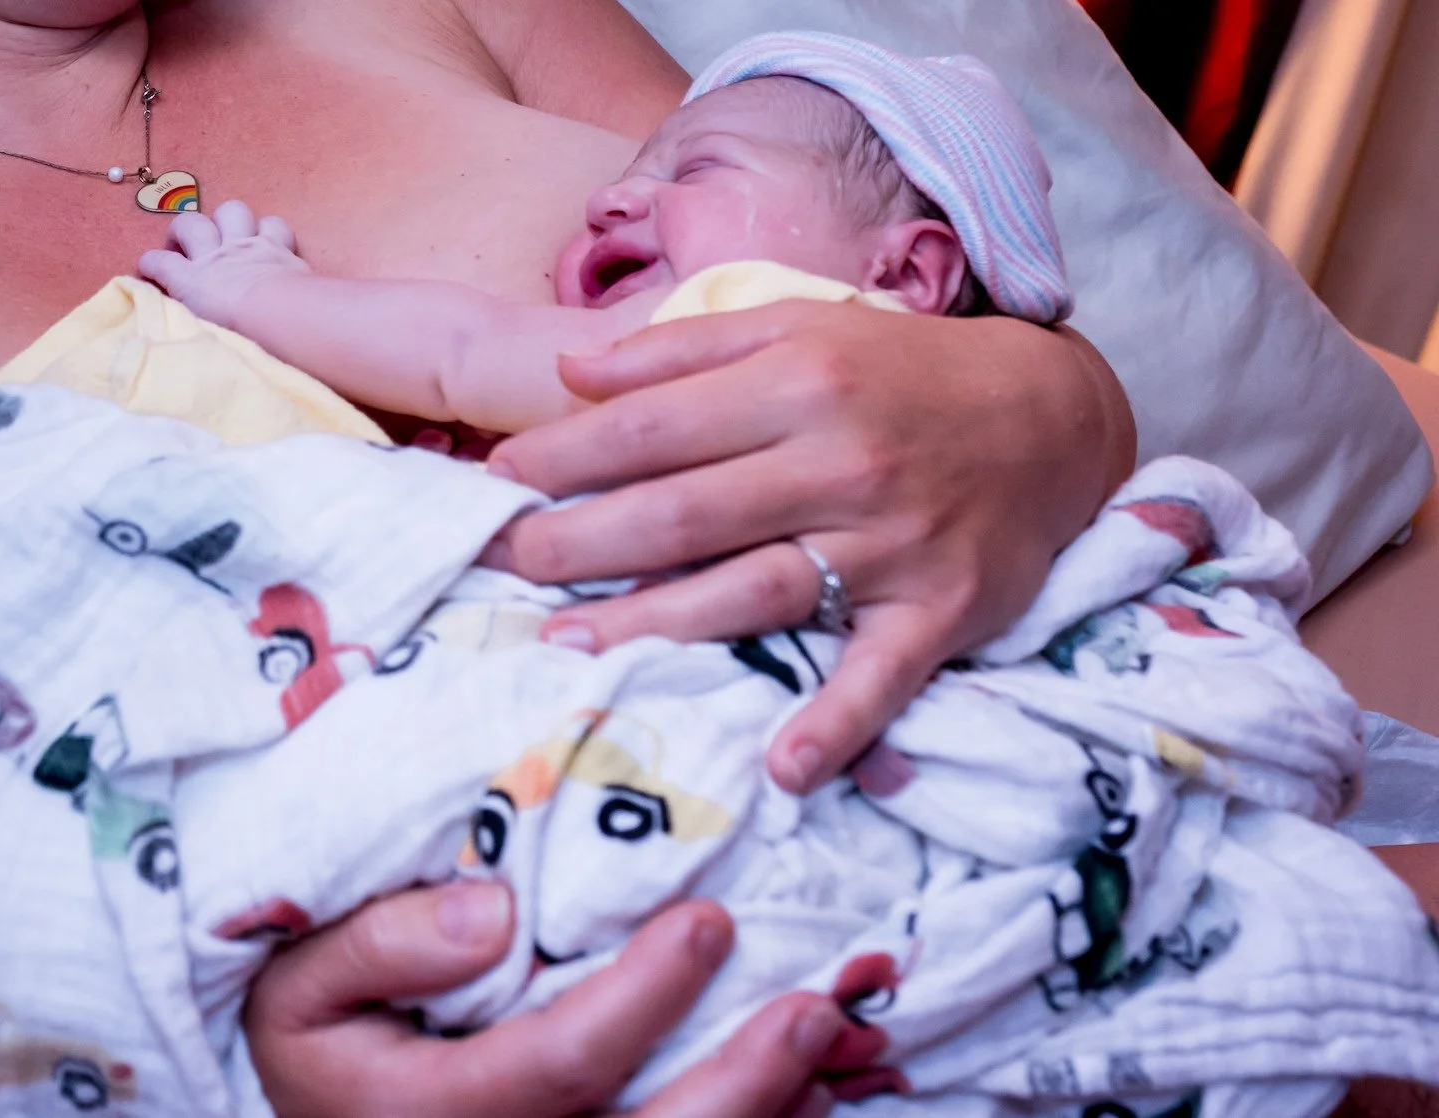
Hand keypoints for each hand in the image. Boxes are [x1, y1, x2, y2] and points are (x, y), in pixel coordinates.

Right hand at [138, 199, 310, 330]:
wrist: (282, 317)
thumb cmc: (240, 335)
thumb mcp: (202, 332)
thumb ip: (188, 320)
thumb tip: (177, 321)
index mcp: (192, 281)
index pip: (159, 262)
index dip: (149, 263)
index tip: (148, 270)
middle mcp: (216, 256)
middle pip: (190, 224)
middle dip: (183, 230)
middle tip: (188, 246)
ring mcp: (248, 246)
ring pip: (231, 211)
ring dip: (229, 220)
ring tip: (231, 235)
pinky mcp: (279, 246)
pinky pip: (273, 223)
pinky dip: (271, 230)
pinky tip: (272, 241)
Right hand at [243, 880, 844, 1116]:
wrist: (318, 1102)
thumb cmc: (317, 1026)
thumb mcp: (304, 977)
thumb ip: (385, 943)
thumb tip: (495, 913)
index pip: (557, 1069)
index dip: (640, 1001)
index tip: (706, 923)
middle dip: (739, 1086)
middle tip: (813, 1007)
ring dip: (760, 1116)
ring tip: (826, 1044)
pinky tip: (806, 1093)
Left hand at [483, 300, 1135, 793]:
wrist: (1050, 416)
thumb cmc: (899, 373)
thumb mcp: (800, 328)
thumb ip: (684, 349)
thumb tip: (572, 373)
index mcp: (797, 380)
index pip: (653, 426)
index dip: (565, 456)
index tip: (497, 481)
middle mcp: (840, 460)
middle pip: (684, 513)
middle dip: (579, 542)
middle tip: (504, 566)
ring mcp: (892, 543)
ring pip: (755, 590)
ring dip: (658, 625)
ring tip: (568, 649)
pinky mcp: (940, 610)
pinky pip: (882, 673)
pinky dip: (838, 723)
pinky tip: (782, 767)